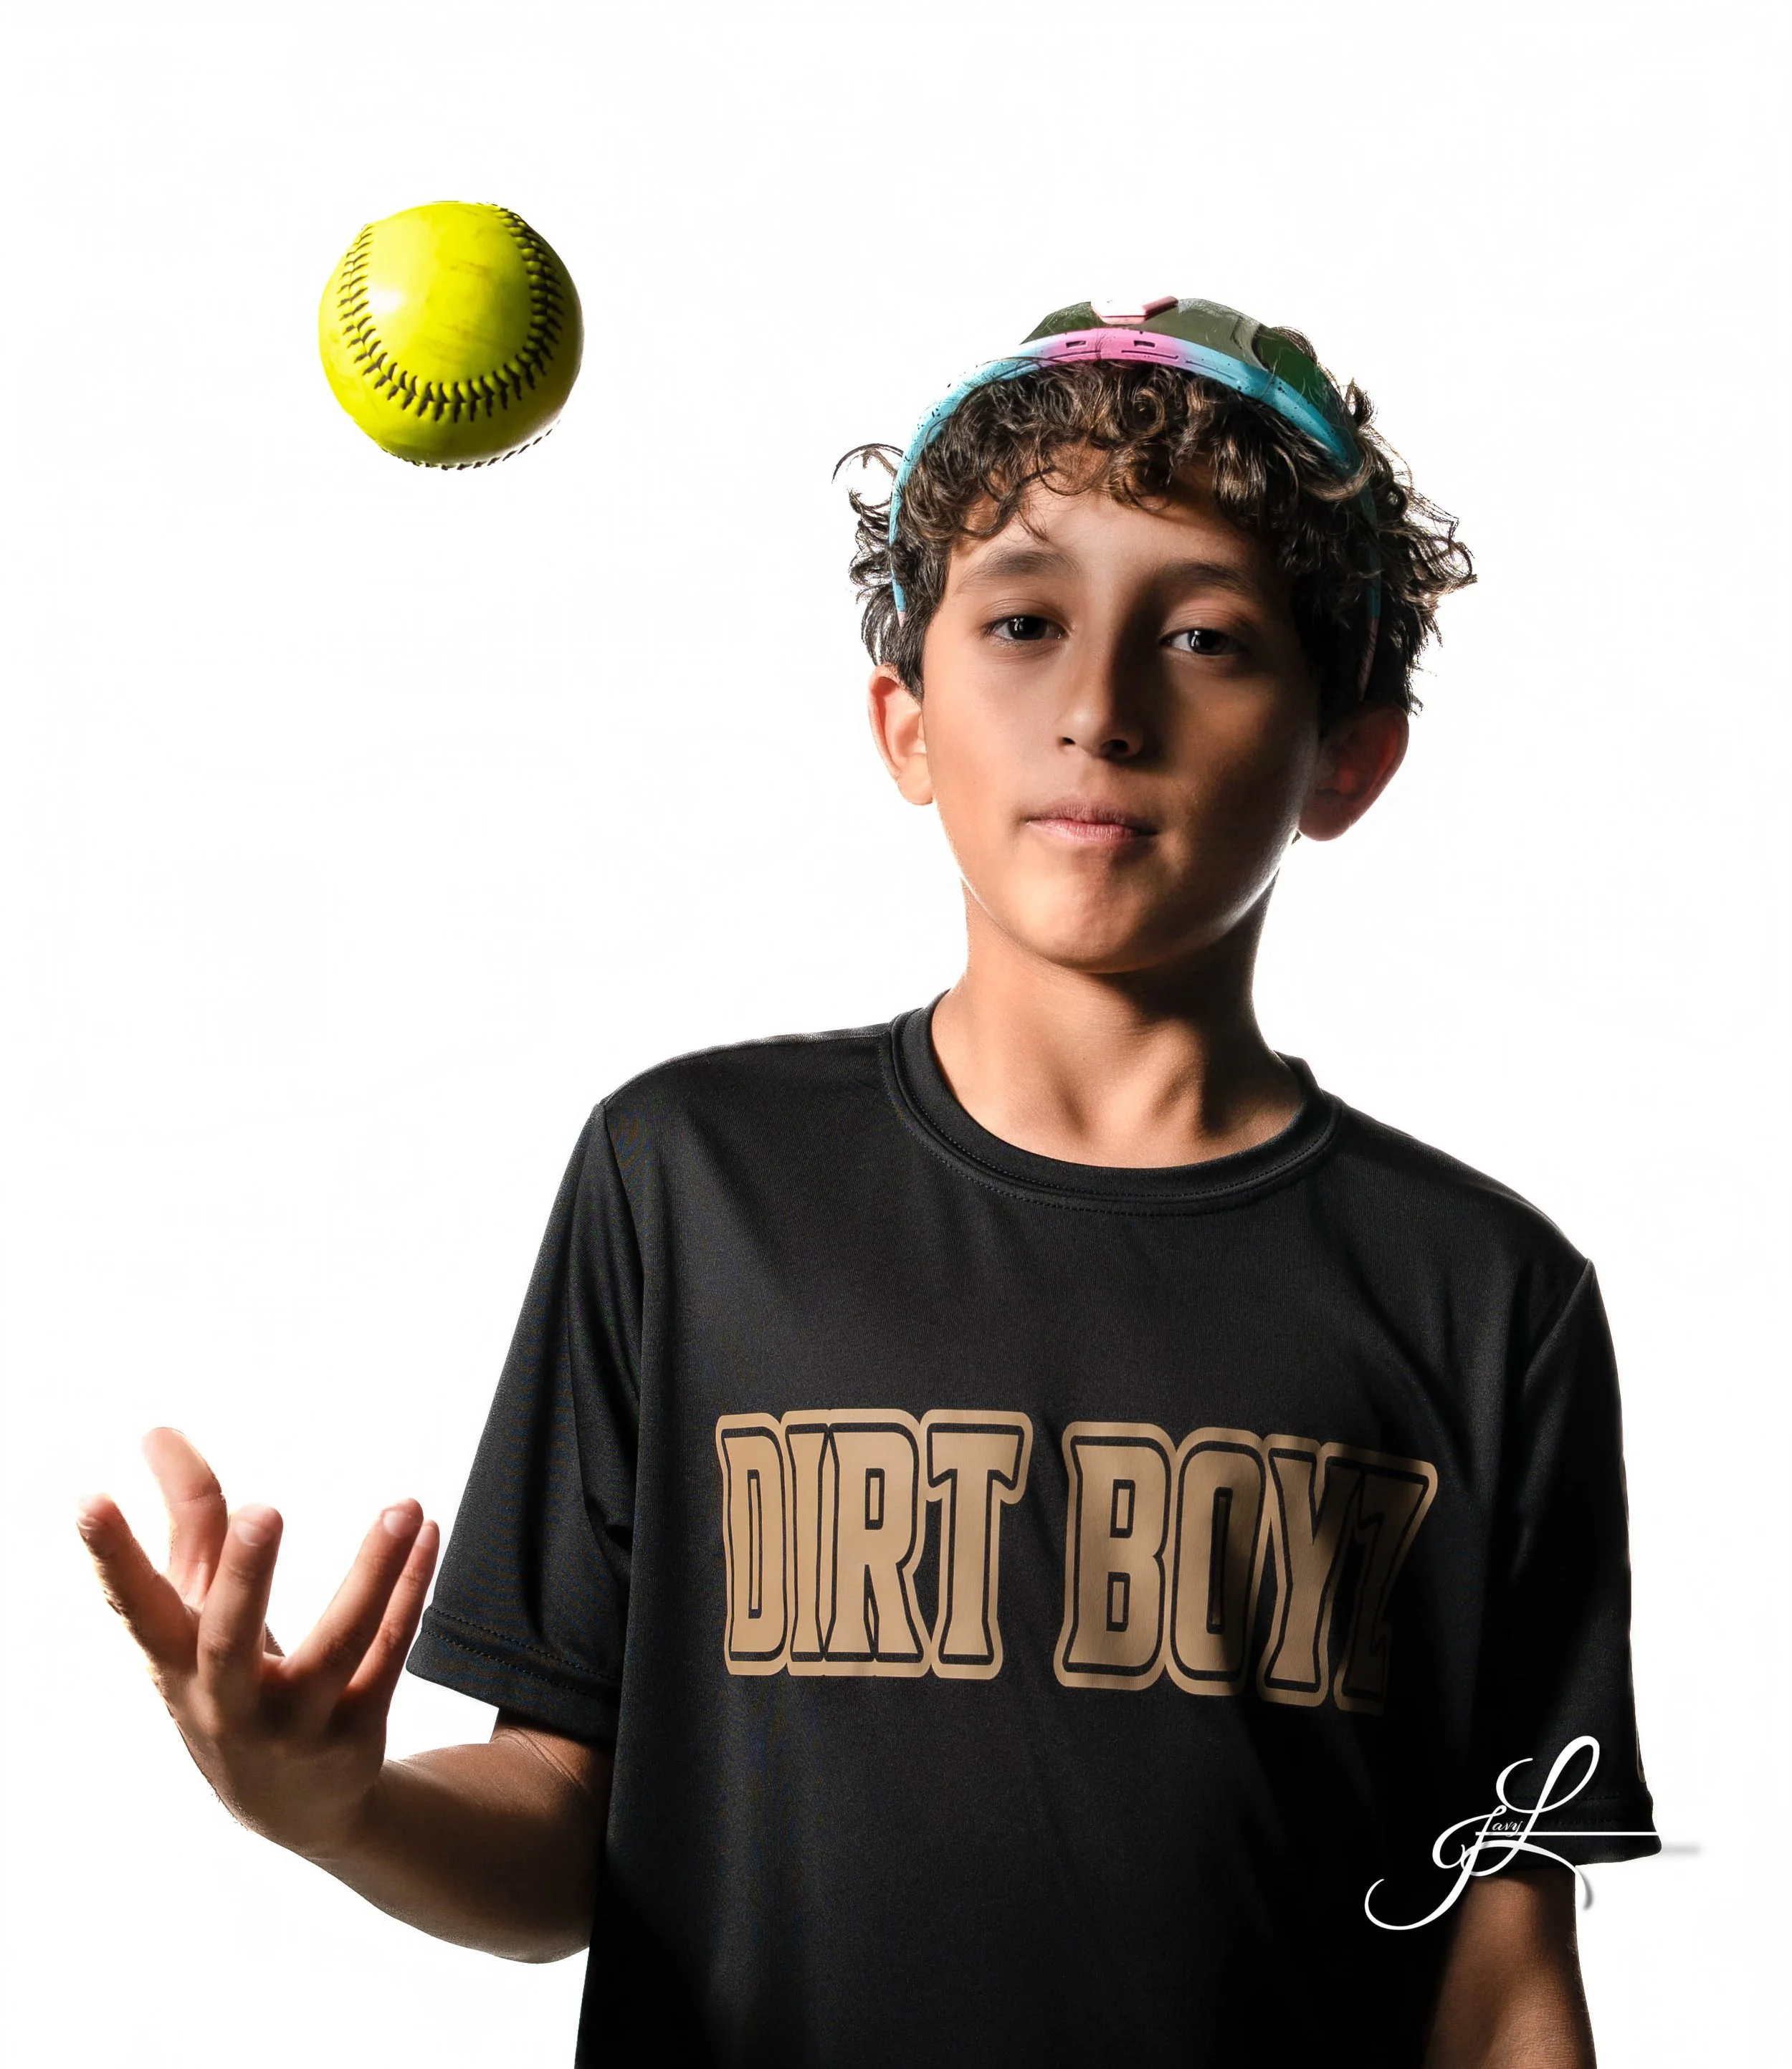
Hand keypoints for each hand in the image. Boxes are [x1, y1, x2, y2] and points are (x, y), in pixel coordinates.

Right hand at [76, 1427, 439, 1862]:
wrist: (289, 1808)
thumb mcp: (198, 1617)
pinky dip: (411, 1588)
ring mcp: (295, 1725)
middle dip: (244, 1579)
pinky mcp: (357, 1731)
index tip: (89, 1499)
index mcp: (175, 1667)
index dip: (111, 1559)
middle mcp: (228, 1703)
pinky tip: (428, 1530)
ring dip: (374, 1571)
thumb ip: (189, 1522)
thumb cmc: (228, 1681)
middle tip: (262, 1511)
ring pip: (339, 1647)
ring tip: (405, 1506)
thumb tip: (159, 1431)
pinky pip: (390, 1653)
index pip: (134, 1610)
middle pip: (230, 1642)